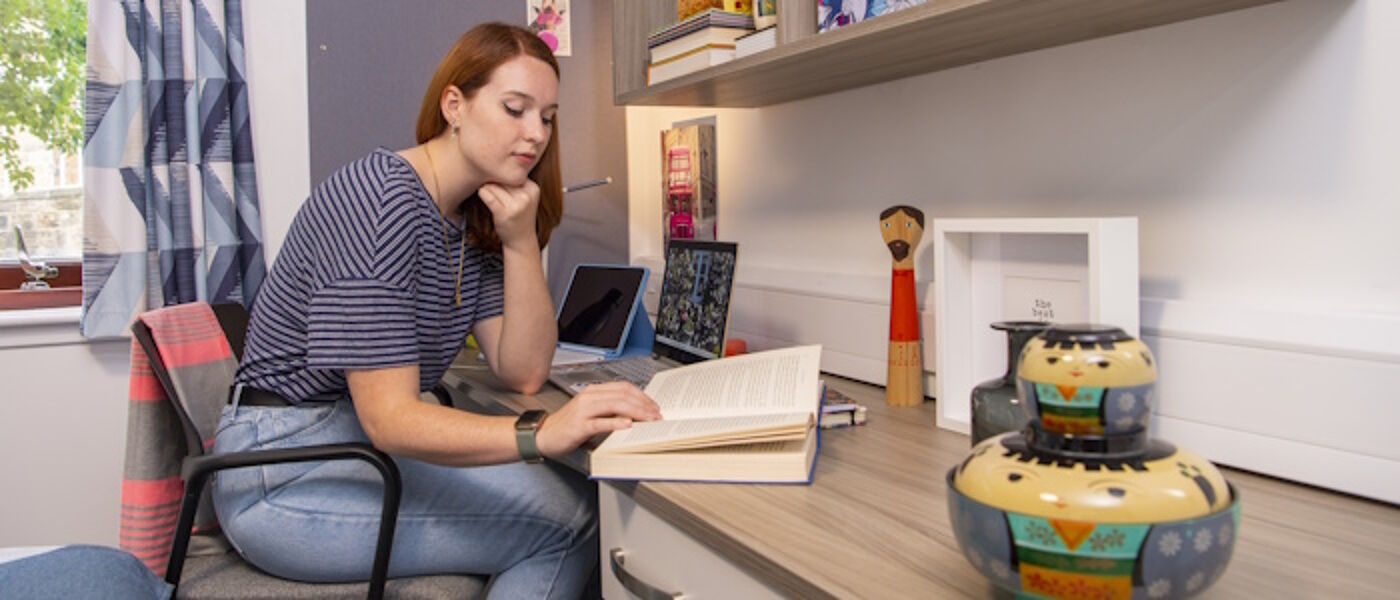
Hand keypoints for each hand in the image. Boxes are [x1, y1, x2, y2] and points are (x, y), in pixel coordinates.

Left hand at [478, 180, 539, 248]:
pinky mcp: (504, 213)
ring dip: (488, 190)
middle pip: (502, 178)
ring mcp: (516, 205)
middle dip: (495, 183)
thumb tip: (494, 164)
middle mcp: (526, 195)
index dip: (503, 179)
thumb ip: (515, 183)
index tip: (501, 186)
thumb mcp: (524, 197)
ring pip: (493, 185)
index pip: (512, 174)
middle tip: (495, 193)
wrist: (521, 240)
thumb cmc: (519, 217)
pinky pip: (487, 195)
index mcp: (533, 188)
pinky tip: (485, 199)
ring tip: (493, 199)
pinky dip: (483, 194)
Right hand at [534, 382, 661, 458]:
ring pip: (615, 405)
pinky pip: (600, 422)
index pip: (624, 388)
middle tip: (657, 414)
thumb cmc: (568, 426)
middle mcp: (589, 397)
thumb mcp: (592, 414)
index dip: (642, 395)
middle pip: (623, 395)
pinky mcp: (579, 425)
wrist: (543, 435)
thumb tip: (635, 415)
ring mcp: (583, 410)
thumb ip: (610, 411)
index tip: (654, 405)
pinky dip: (616, 423)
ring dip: (636, 412)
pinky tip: (627, 425)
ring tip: (649, 419)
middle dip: (644, 404)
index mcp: (594, 392)